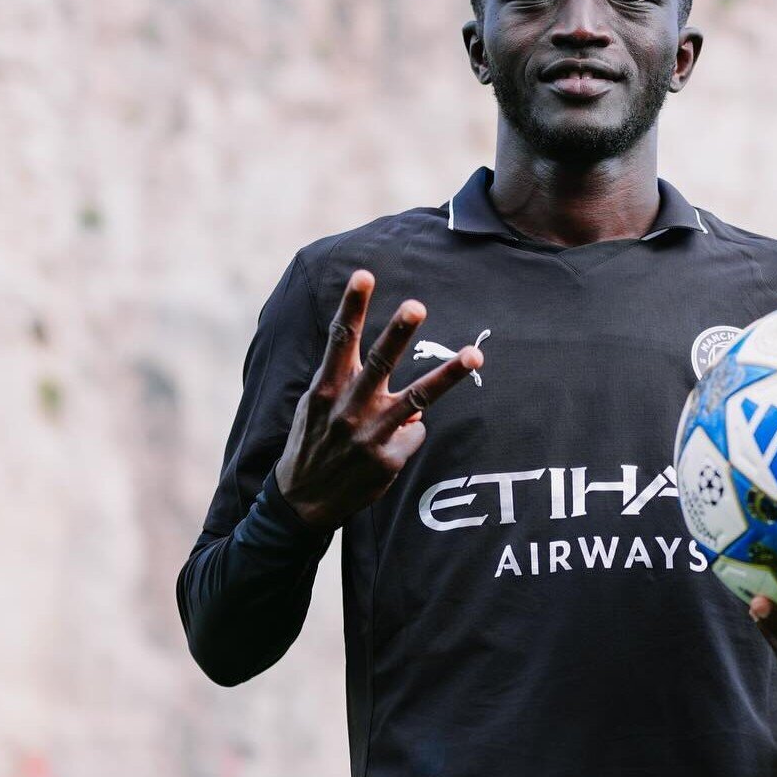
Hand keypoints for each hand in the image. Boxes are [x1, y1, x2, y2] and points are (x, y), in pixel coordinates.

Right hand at [274, 270, 482, 530]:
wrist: (302, 502)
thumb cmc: (313, 441)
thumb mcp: (315, 407)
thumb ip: (348, 385)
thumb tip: (388, 380)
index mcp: (326, 388)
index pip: (340, 339)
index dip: (352, 306)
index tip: (364, 275)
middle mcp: (347, 408)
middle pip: (379, 363)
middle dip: (398, 333)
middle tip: (417, 306)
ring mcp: (369, 435)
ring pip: (417, 398)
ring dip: (447, 374)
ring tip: (474, 354)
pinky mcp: (387, 460)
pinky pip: (415, 433)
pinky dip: (409, 434)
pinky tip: (388, 448)